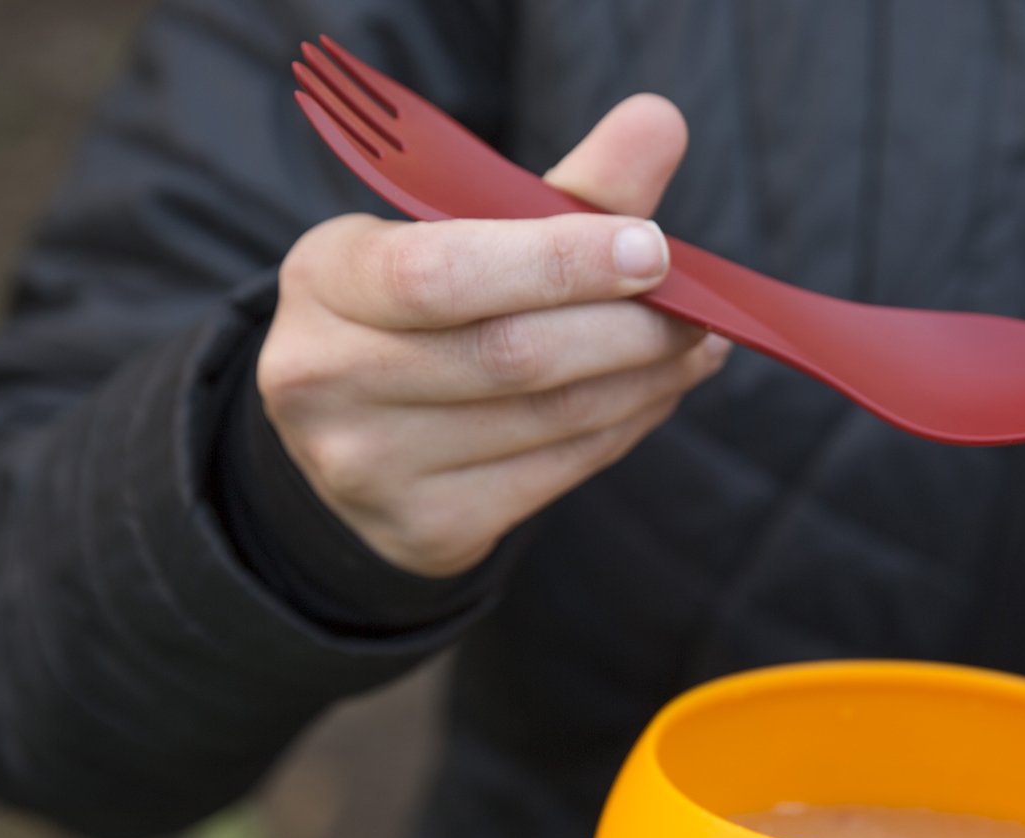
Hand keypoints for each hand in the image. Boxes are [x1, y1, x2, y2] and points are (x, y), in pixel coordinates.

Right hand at [259, 95, 725, 576]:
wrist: (353, 440)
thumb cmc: (425, 310)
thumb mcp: (466, 235)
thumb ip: (567, 186)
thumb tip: (661, 121)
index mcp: (325, 277)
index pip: (443, 271)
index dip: (560, 262)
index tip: (654, 248)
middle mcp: (324, 376)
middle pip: (510, 354)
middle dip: (627, 329)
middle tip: (699, 309)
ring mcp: (367, 465)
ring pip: (546, 419)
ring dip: (645, 379)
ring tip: (695, 345)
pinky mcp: (423, 529)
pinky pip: (557, 473)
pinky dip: (625, 427)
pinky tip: (657, 392)